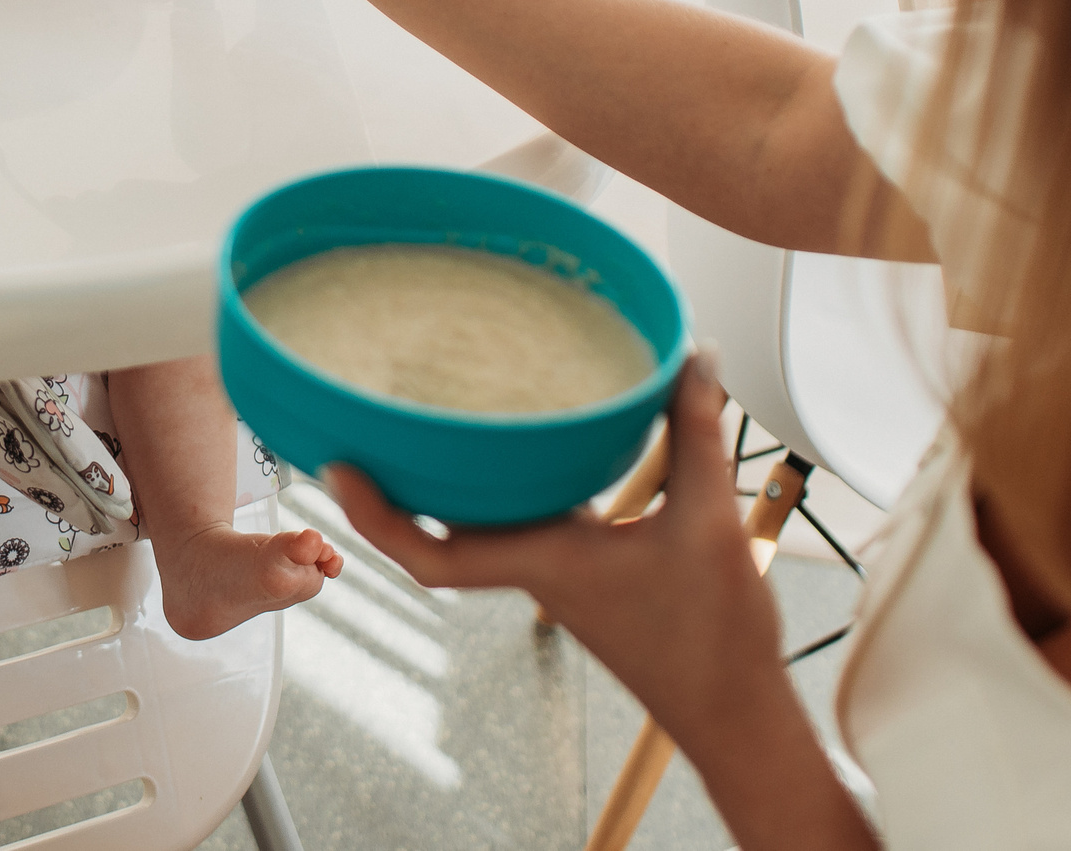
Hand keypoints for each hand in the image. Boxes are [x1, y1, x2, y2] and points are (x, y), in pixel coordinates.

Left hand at [326, 361, 783, 748]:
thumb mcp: (708, 520)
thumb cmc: (713, 638)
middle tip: (366, 422)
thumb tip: (691, 358)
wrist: (733, 712)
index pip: (431, 551)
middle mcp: (536, 568)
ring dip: (448, 484)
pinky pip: (524, 522)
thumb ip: (696, 432)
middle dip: (396, 483)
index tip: (337, 469)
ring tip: (428, 419)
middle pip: (440, 527)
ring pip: (480, 524)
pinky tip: (526, 450)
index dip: (375, 515)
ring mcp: (555, 574)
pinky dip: (508, 489)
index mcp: (545, 561)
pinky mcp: (581, 573)